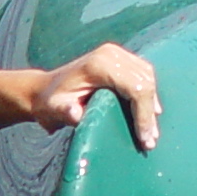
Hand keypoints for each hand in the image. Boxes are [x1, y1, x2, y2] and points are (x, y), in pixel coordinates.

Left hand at [31, 42, 160, 151]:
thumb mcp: (53, 109)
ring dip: (151, 105)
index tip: (144, 139)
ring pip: (148, 77)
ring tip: (150, 133)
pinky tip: (148, 114)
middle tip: (149, 142)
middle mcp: (111, 54)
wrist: (45, 90)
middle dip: (149, 114)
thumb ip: (64, 112)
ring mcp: (116, 53)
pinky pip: (143, 74)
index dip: (143, 114)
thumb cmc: (50, 103)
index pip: (136, 87)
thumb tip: (75, 114)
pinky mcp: (119, 58)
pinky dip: (148, 95)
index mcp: (100, 64)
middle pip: (146, 82)